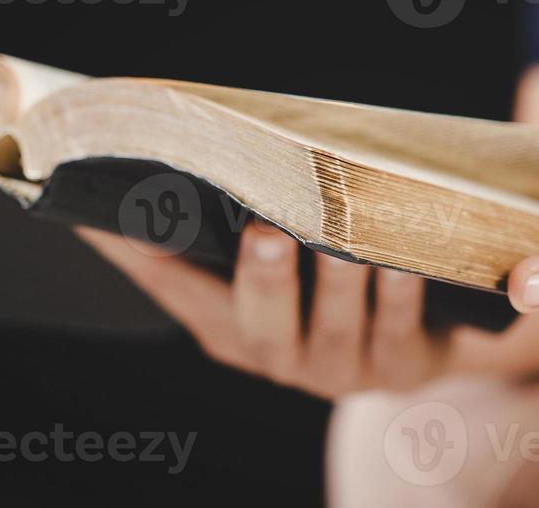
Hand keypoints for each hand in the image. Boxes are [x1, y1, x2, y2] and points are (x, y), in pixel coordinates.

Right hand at [75, 221, 492, 398]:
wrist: (421, 337)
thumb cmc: (320, 279)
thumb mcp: (264, 261)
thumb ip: (207, 226)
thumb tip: (132, 170)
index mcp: (227, 328)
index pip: (174, 287)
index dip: (141, 255)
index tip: (117, 217)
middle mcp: (276, 356)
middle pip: (262, 322)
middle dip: (261, 278)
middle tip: (263, 233)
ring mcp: (339, 368)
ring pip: (335, 326)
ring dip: (336, 282)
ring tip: (340, 241)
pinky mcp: (402, 365)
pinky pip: (399, 326)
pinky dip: (399, 291)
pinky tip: (401, 259)